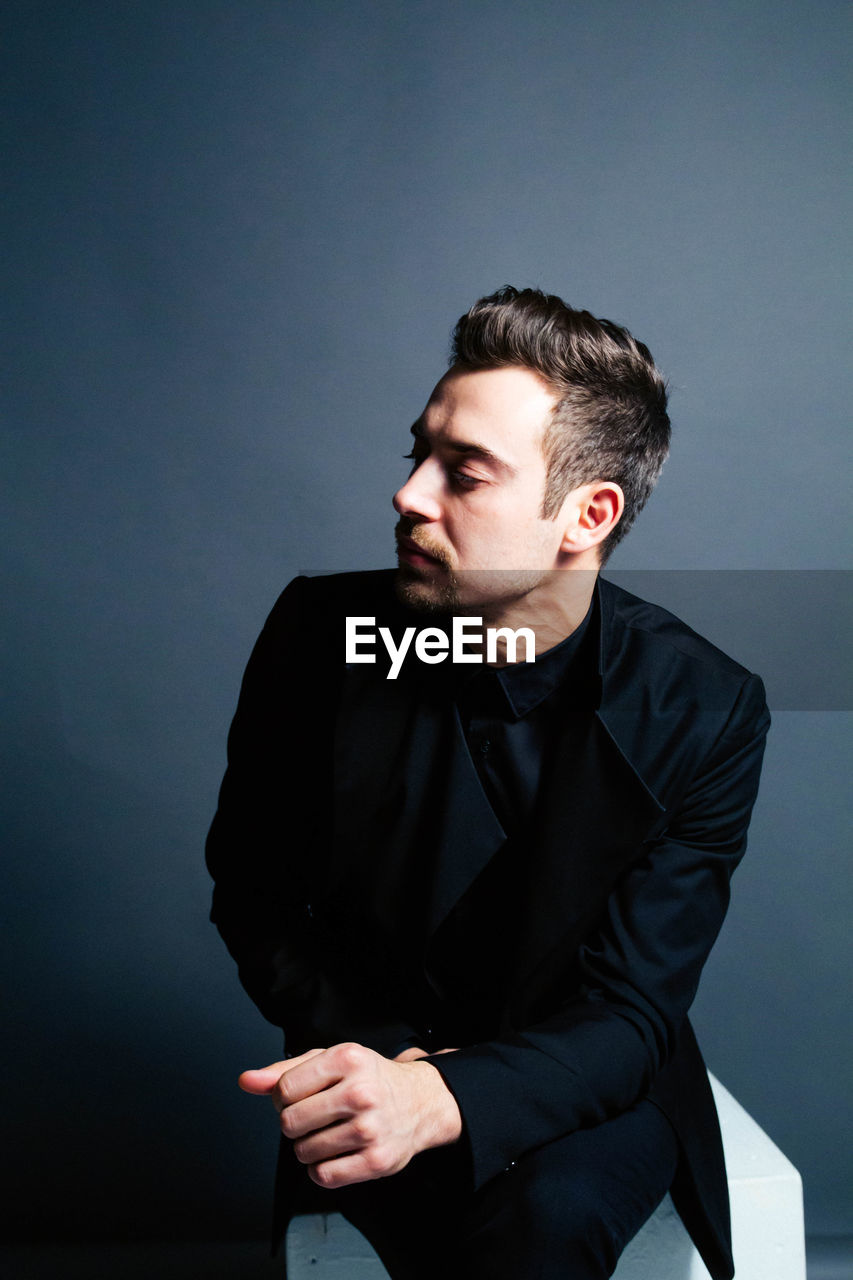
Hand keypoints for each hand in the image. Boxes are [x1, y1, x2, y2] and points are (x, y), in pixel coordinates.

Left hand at [238, 1042, 461, 1188]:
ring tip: (328, 1133)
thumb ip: (284, 1070)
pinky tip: (334, 1153)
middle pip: (290, 1122)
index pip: (284, 1089)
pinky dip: (320, 1169)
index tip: (298, 1098)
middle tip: (314, 1117)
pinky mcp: (376, 1161)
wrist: (419, 1102)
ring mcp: (369, 1128)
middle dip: (294, 1124)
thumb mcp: (329, 1061)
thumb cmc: (368, 1079)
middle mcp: (360, 1092)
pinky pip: (323, 1176)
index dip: (282, 1098)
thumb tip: (246, 1081)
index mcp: (347, 1059)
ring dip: (308, 1147)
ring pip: (304, 1152)